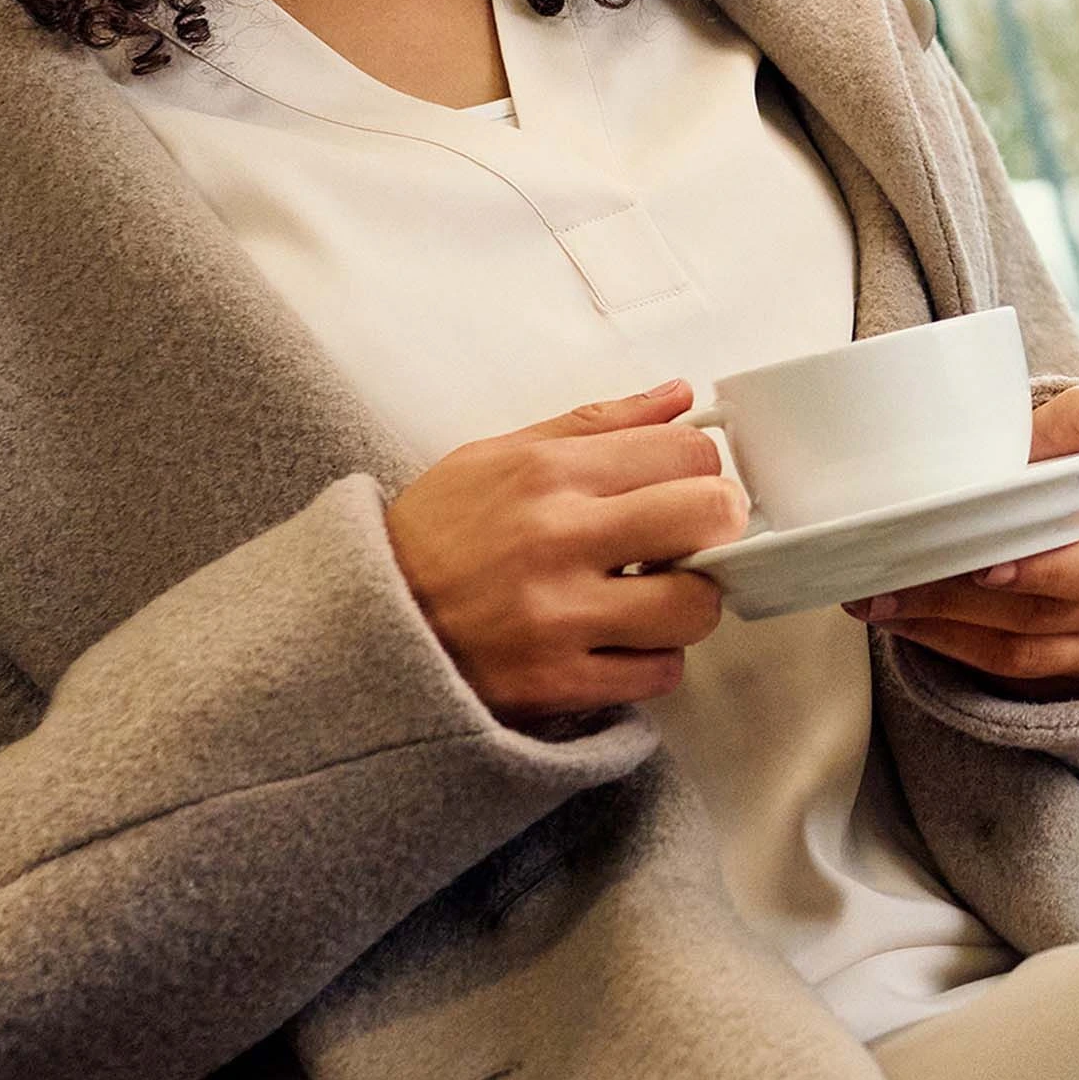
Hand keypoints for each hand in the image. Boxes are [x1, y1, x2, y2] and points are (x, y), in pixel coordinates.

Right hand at [380, 379, 747, 728]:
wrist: (360, 628)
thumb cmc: (431, 538)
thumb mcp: (496, 456)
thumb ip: (596, 423)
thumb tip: (679, 394)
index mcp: (546, 473)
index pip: (686, 451)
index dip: (702, 467)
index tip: (688, 482)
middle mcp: (558, 540)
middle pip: (710, 517)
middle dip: (718, 525)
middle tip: (694, 537)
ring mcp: (559, 618)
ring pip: (695, 606)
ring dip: (689, 602)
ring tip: (654, 594)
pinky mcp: (556, 685)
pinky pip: (659, 674)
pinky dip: (653, 660)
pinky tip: (619, 641)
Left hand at [842, 376, 1078, 698]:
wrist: (1074, 517)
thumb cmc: (1059, 465)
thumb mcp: (1070, 431)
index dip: (1044, 567)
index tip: (985, 571)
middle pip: (1046, 605)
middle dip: (961, 597)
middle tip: (892, 580)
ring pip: (1023, 644)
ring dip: (941, 623)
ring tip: (877, 599)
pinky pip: (1013, 669)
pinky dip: (950, 644)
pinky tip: (904, 619)